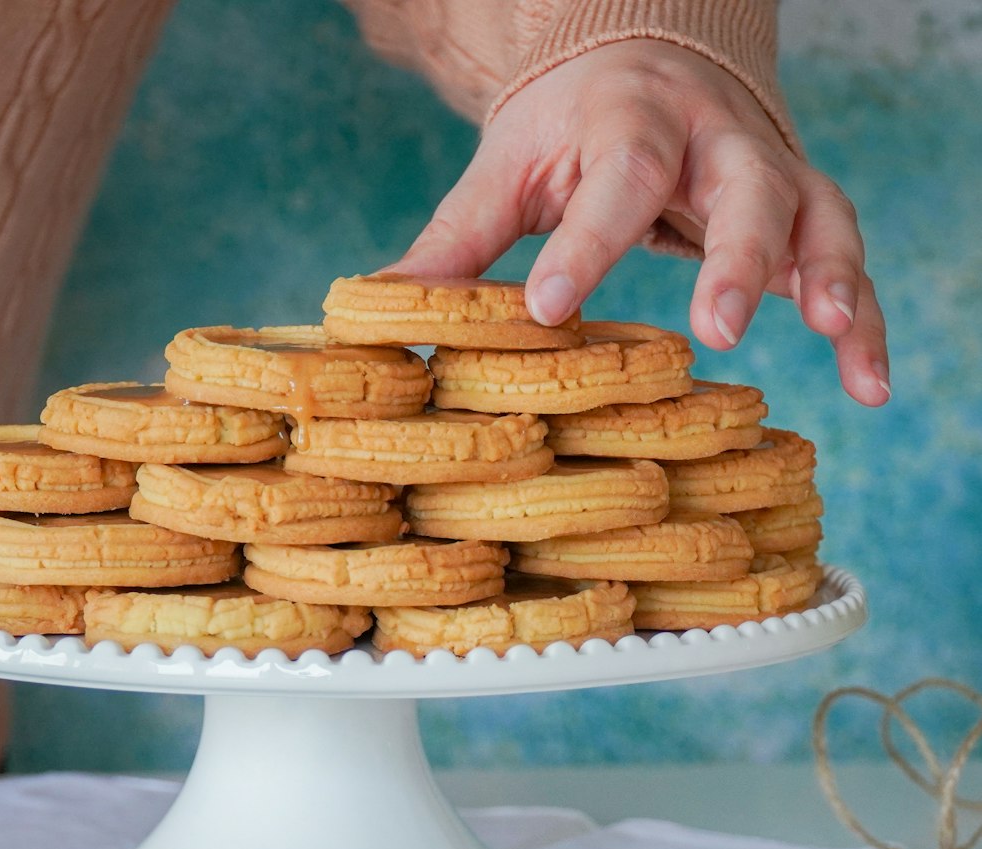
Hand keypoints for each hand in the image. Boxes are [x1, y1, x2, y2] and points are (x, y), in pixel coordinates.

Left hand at [393, 40, 888, 407]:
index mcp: (629, 124)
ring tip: (832, 332)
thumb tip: (379, 304)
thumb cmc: (571, 131)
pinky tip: (872, 385)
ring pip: (816, 214)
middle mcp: (713, 141)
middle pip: (743, 184)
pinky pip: (846, 262)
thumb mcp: (511, 168)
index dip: (590, 242)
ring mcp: (769, 173)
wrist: (648, 61)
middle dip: (736, 255)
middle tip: (716, 329)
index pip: (617, 177)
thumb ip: (459, 237)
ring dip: (830, 275)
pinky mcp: (801, 211)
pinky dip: (864, 320)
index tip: (552, 308)